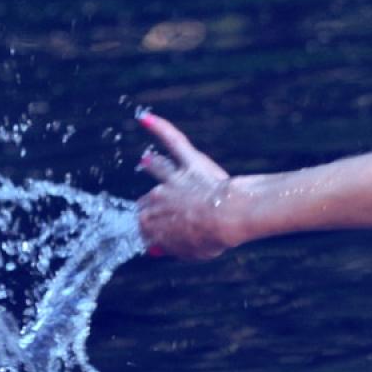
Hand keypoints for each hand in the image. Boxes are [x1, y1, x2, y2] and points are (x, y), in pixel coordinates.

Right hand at [134, 112, 237, 259]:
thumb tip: (154, 248)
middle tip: (172, 210)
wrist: (227, 217)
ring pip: (156, 169)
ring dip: (153, 166)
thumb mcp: (189, 253)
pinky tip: (146, 118)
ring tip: (148, 162)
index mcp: (151, 224)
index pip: (144, 227)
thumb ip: (170, 248)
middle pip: (146, 200)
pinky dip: (160, 128)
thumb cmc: (211, 237)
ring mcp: (172, 178)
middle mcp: (155, 198)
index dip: (156, 231)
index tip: (166, 235)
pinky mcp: (188, 160)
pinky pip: (173, 141)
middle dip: (155, 204)